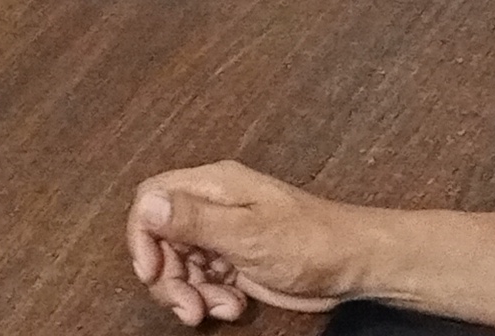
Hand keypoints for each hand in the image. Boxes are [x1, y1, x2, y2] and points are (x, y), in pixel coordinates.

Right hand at [126, 162, 361, 325]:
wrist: (353, 265)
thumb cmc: (311, 241)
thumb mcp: (248, 233)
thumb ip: (195, 219)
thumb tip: (149, 204)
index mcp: (214, 186)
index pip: (152, 198)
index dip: (142, 235)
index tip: (151, 272)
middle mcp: (214, 206)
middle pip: (162, 239)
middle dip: (168, 277)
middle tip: (187, 306)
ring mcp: (224, 234)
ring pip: (180, 265)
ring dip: (190, 293)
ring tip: (220, 309)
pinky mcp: (235, 259)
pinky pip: (203, 281)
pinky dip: (210, 298)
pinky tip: (234, 306)